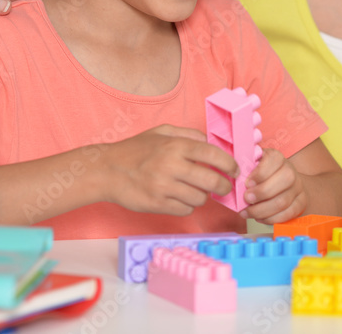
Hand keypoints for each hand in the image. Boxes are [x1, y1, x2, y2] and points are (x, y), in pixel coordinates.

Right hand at [101, 125, 239, 215]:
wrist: (106, 170)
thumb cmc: (135, 150)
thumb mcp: (162, 132)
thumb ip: (188, 135)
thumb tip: (212, 143)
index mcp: (175, 146)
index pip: (214, 155)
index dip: (230, 164)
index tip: (235, 170)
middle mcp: (171, 166)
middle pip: (212, 181)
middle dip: (224, 186)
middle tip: (224, 187)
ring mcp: (164, 187)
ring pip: (200, 198)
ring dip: (202, 196)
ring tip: (195, 190)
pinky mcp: (157, 204)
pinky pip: (185, 209)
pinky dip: (187, 205)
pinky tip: (180, 198)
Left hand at [241, 148, 306, 223]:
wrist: (286, 183)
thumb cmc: (263, 175)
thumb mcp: (254, 165)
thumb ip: (245, 168)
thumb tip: (232, 178)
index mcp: (278, 158)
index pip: (274, 161)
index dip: (260, 173)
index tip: (247, 183)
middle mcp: (290, 170)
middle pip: (284, 180)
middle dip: (262, 192)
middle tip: (246, 199)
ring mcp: (298, 187)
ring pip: (283, 201)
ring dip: (262, 210)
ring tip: (247, 212)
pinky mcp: (301, 203)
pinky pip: (288, 214)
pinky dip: (271, 218)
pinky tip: (259, 218)